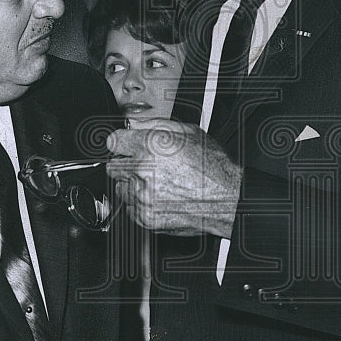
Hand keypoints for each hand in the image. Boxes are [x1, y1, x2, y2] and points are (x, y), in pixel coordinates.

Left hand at [106, 118, 241, 235]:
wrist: (227, 199)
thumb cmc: (213, 167)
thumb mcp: (188, 132)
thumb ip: (154, 124)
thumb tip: (134, 124)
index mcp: (150, 147)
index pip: (113, 141)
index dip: (122, 142)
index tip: (126, 145)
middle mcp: (143, 172)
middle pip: (113, 166)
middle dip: (125, 163)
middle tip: (142, 164)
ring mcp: (142, 197)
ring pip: (119, 188)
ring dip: (131, 184)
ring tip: (154, 182)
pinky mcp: (145, 217)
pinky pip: (129, 208)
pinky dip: (139, 203)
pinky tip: (157, 196)